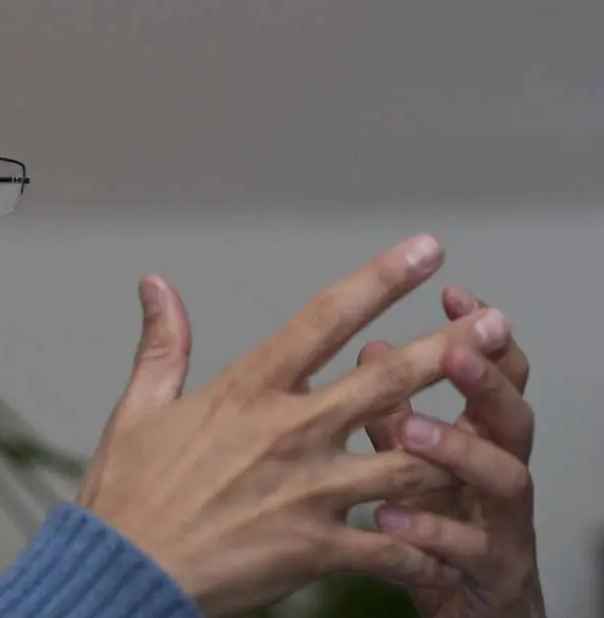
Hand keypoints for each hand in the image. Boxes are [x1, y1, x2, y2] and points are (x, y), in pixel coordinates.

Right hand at [77, 235, 511, 616]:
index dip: (381, 279)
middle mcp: (288, 431)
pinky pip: (391, 547)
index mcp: (247, 390)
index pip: (325, 319)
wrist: (124, 573)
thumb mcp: (139, 408)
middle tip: (498, 325)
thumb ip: (163, 343)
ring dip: (459, 444)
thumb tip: (155, 283)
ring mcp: (307, 490)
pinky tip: (447, 551)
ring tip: (495, 428)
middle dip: (452, 348)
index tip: (426, 250)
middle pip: (388, 379)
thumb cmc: (128, 493)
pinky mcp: (315, 547)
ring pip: (409, 461)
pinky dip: (424, 550)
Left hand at [361, 286, 545, 616]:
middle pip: (512, 418)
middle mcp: (502, 476)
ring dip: (460, 450)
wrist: (467, 615)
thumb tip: (367, 346)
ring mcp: (505, 527)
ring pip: (505, 480)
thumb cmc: (436, 530)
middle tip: (452, 350)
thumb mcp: (409, 466)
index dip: (477, 334)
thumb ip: (390, 412)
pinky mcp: (491, 578)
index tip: (451, 293)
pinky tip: (391, 516)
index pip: (492, 376)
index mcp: (480, 441)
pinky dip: (432, 531)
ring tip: (411, 429)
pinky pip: (469, 553)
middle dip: (486, 381)